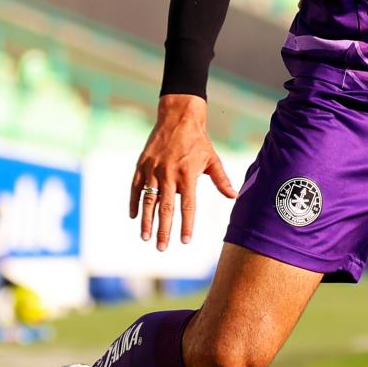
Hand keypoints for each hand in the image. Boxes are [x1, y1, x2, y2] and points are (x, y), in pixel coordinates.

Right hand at [131, 94, 236, 250]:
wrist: (178, 118)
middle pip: (166, 208)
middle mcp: (168, 174)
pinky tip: (134, 217)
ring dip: (146, 220)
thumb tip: (234, 196)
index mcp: (187, 175)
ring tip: (145, 237)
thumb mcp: (212, 159)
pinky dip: (134, 202)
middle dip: (163, 230)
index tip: (186, 240)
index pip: (188, 205)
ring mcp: (153, 170)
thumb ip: (221, 180)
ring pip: (148, 200)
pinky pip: (135, 187)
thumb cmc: (198, 141)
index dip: (186, 224)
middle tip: (162, 248)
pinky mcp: (142, 165)